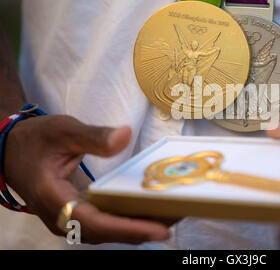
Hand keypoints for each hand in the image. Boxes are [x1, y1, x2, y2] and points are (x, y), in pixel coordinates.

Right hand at [4, 115, 169, 243]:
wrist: (12, 150)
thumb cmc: (36, 140)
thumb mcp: (62, 130)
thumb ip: (92, 136)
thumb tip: (125, 136)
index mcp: (55, 200)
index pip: (95, 223)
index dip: (128, 228)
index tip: (160, 229)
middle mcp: (62, 219)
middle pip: (108, 232)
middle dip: (143, 228)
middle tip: (179, 216)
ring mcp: (69, 220)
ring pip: (108, 231)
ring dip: (139, 226)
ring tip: (172, 214)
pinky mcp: (77, 215)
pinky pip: (106, 223)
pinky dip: (128, 219)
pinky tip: (149, 210)